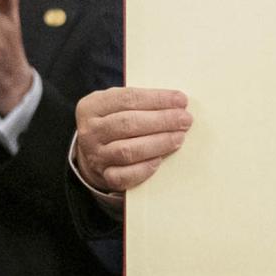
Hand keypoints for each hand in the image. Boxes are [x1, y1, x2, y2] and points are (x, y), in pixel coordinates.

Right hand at [73, 86, 191, 194]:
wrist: (96, 152)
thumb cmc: (118, 121)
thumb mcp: (120, 105)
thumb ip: (144, 102)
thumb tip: (179, 103)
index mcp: (93, 106)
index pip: (128, 98)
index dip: (157, 99)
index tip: (181, 100)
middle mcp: (90, 131)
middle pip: (128, 123)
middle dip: (162, 120)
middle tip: (185, 120)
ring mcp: (95, 155)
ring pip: (127, 150)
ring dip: (158, 143)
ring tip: (179, 137)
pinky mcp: (104, 176)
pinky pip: (124, 176)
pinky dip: (144, 169)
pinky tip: (160, 160)